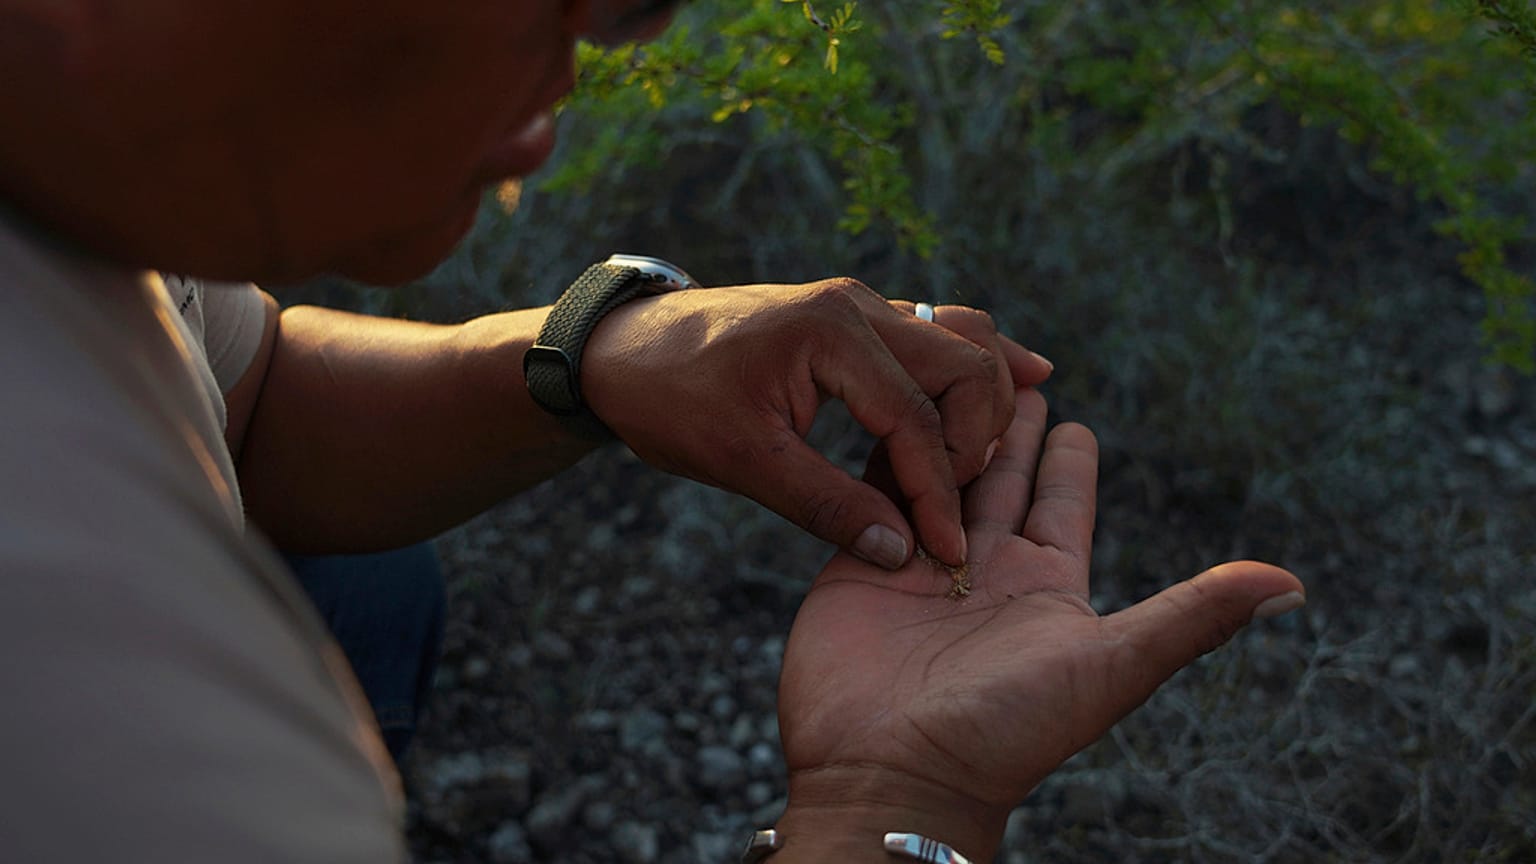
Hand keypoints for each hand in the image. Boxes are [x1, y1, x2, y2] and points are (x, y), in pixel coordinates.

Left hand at [582, 278, 1051, 567]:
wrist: (623, 349)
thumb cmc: (671, 399)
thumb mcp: (740, 461)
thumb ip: (824, 504)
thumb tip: (899, 551)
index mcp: (831, 334)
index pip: (916, 419)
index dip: (938, 493)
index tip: (948, 552)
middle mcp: (859, 306)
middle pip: (966, 364)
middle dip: (977, 440)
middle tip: (962, 507)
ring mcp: (861, 306)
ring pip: (963, 336)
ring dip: (987, 397)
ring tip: (995, 459)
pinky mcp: (856, 319)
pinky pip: (939, 332)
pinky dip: (974, 366)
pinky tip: (1021, 380)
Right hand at [772, 389, 1304, 861]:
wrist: (892, 774)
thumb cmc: (1007, 731)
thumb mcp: (1112, 666)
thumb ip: (1192, 617)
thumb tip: (1293, 585)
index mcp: (1047, 585)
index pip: (1062, 501)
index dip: (1069, 457)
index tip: (1074, 415)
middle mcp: (985, 570)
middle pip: (999, 476)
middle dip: (1005, 425)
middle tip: (1008, 368)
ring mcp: (919, 564)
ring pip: (939, 473)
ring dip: (946, 426)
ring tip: (949, 373)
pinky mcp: (862, 562)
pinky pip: (877, 491)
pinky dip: (886, 450)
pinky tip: (888, 410)